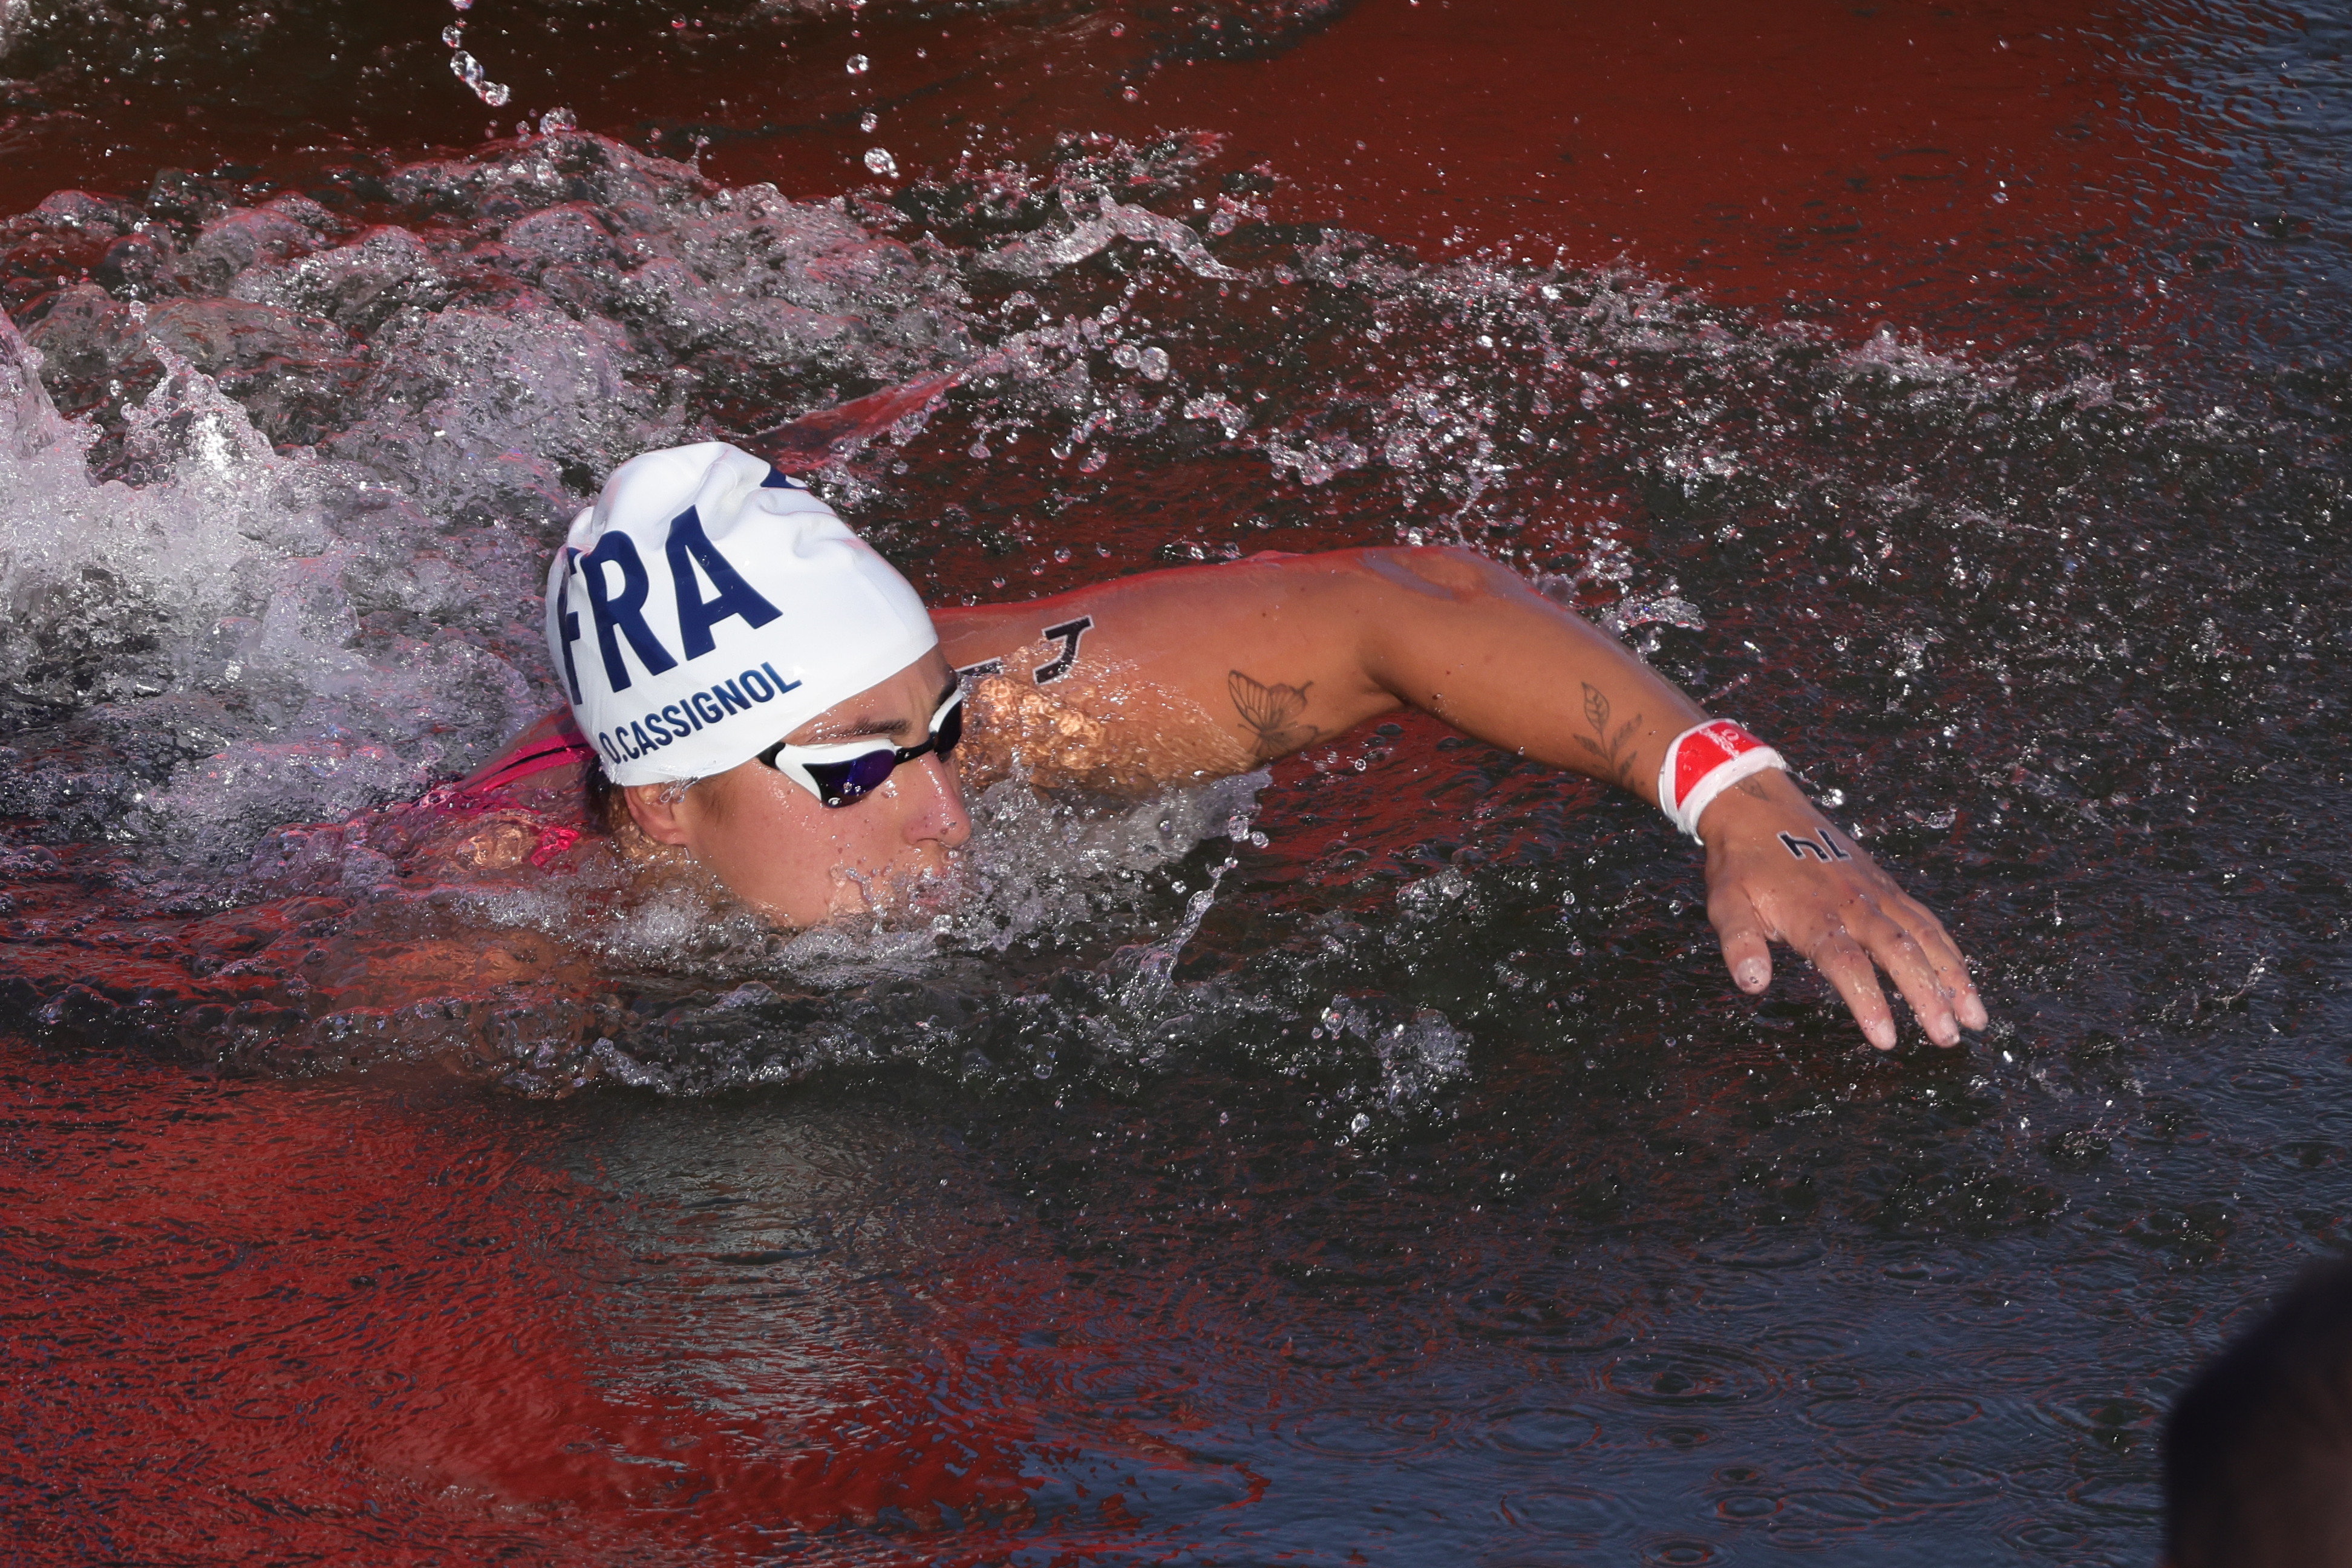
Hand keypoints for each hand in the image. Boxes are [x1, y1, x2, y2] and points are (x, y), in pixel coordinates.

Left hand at [1694, 770, 1986, 1049]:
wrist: (1758, 808)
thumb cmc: (1741, 863)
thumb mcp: (1724, 903)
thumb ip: (1739, 943)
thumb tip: (1752, 983)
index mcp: (1813, 913)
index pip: (1846, 963)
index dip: (1868, 1000)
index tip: (1886, 1039)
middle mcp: (1853, 903)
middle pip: (1899, 952)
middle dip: (1927, 996)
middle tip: (1946, 1039)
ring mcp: (1875, 892)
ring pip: (1924, 936)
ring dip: (1952, 977)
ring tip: (1974, 1018)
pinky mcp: (1886, 885)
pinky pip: (1925, 919)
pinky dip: (1949, 950)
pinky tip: (1964, 979)